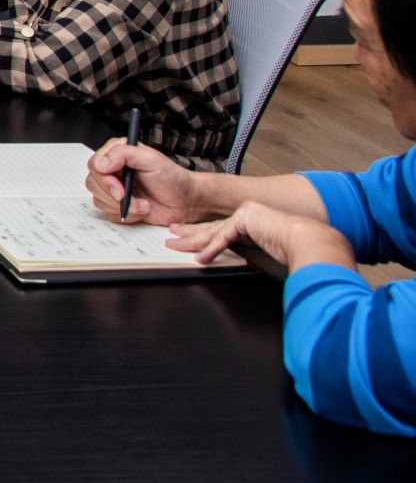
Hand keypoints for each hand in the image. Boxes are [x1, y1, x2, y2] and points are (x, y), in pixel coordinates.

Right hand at [86, 138, 204, 225]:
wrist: (186, 202)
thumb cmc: (173, 179)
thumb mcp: (151, 159)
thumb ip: (124, 154)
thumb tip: (101, 163)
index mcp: (118, 154)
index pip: (95, 163)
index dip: (104, 178)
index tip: (119, 187)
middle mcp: (114, 170)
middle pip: (93, 182)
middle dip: (112, 194)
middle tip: (128, 197)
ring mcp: (114, 189)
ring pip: (98, 199)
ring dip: (122, 206)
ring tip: (143, 205)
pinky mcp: (118, 205)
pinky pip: (108, 213)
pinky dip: (126, 215)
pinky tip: (141, 210)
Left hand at [165, 200, 356, 269]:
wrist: (310, 240)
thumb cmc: (296, 248)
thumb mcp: (268, 252)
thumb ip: (255, 255)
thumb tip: (252, 268)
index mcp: (251, 223)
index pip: (221, 230)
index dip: (203, 237)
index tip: (189, 241)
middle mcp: (246, 216)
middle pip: (211, 228)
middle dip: (189, 234)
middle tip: (172, 237)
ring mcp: (245, 214)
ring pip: (213, 231)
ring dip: (192, 241)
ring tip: (175, 245)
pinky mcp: (246, 218)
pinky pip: (224, 237)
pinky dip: (212, 249)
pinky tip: (201, 258)